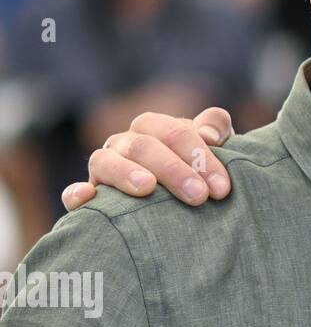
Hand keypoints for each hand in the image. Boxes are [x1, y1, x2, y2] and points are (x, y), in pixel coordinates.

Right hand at [61, 107, 235, 211]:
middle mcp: (124, 143)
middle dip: (174, 170)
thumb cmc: (198, 169)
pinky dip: (76, 194)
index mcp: (153, 128)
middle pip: (144, 146)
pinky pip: (73, 193)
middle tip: (199, 196)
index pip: (174, 132)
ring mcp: (102, 168)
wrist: (181, 199)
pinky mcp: (88, 196)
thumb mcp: (215, 146)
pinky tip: (88, 198)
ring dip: (126, 173)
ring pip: (106, 161)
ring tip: (148, 188)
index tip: (221, 187)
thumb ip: (216, 127)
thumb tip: (208, 135)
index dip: (200, 156)